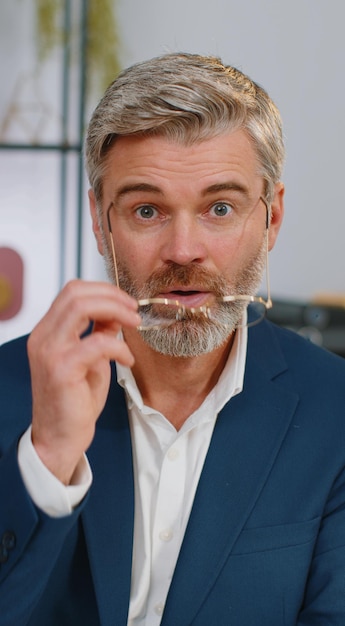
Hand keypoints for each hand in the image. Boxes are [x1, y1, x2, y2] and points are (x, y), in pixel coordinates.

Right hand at [27, 280, 140, 484]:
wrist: (59, 439)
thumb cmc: (75, 401)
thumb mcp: (91, 360)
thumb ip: (99, 334)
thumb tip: (118, 313)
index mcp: (47, 332)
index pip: (72, 291)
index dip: (104, 291)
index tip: (127, 303)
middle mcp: (43, 337)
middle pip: (76, 292)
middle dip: (112, 295)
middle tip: (134, 310)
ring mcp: (49, 351)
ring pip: (81, 306)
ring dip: (115, 310)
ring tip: (135, 323)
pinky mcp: (61, 369)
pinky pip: (96, 343)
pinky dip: (119, 347)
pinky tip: (127, 359)